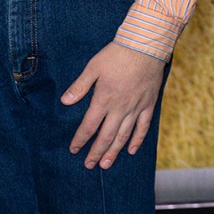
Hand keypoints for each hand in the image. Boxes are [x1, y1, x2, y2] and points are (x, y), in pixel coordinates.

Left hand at [61, 41, 166, 168]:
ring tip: (107, 164)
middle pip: (106, 136)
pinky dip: (137, 140)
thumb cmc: (116, 55)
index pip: (89, 126)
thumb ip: (79, 86)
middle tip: (89, 165)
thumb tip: (65, 102)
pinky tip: (131, 150)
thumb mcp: (93, 68)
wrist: (144, 48)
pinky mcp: (149, 106)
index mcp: (104, 99)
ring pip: (124, 136)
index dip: (81, 139)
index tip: (74, 150)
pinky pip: (143, 128)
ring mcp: (136, 108)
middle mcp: (120, 108)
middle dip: (96, 152)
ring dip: (114, 151)